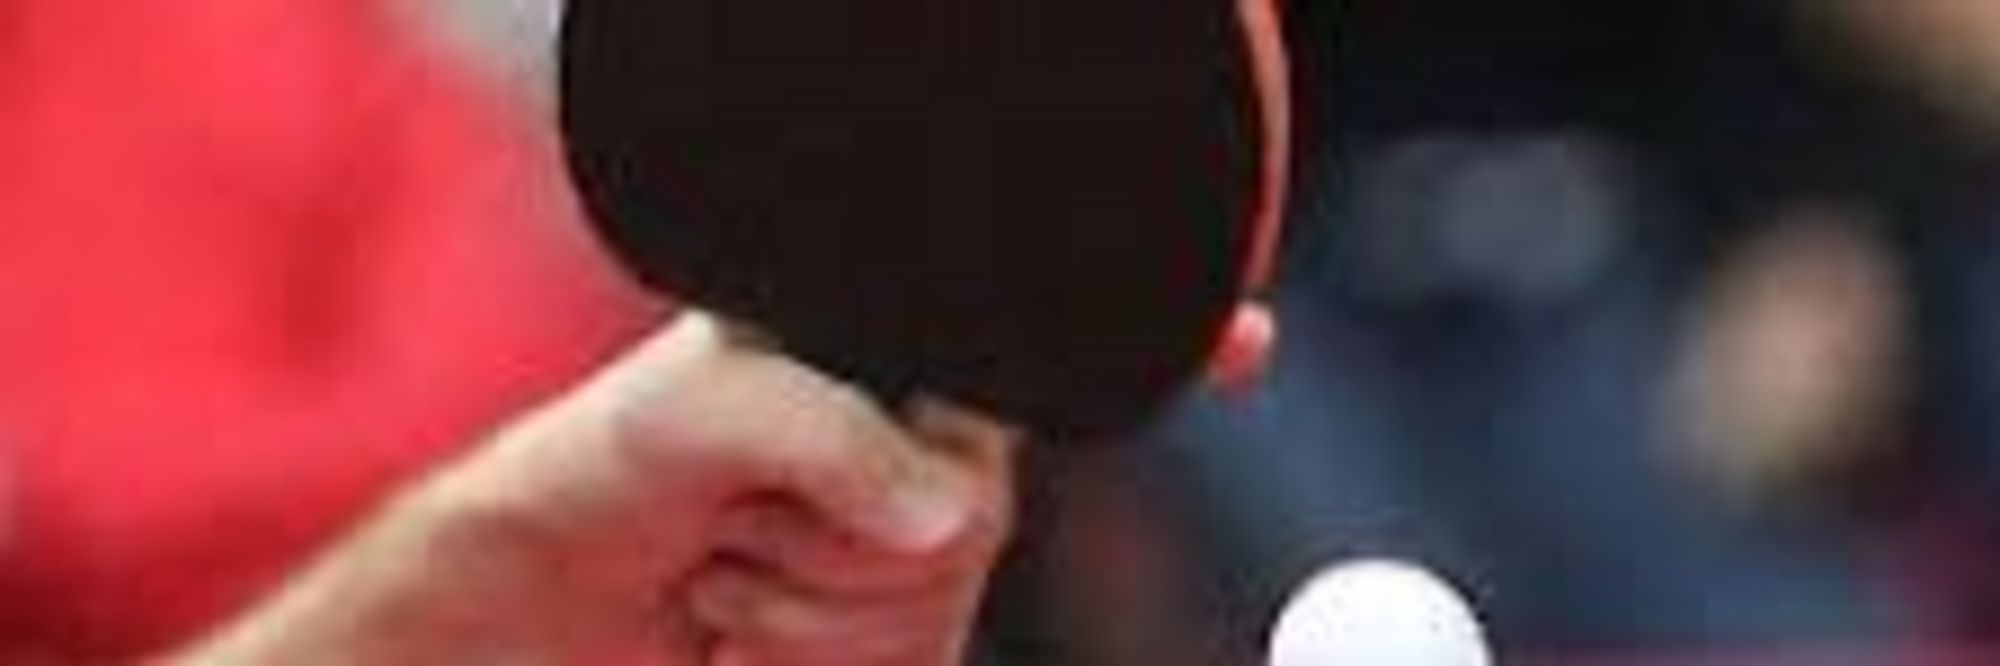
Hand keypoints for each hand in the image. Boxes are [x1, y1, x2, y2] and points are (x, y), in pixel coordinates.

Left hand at [178, 311, 1016, 664]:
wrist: (518, 598)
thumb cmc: (591, 470)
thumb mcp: (700, 413)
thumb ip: (833, 440)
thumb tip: (950, 515)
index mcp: (886, 380)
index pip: (973, 466)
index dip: (875, 506)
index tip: (770, 496)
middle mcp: (904, 466)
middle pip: (952, 566)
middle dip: (820, 575)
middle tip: (729, 533)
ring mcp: (887, 564)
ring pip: (924, 639)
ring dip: (798, 636)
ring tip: (721, 582)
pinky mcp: (864, 648)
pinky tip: (735, 647)